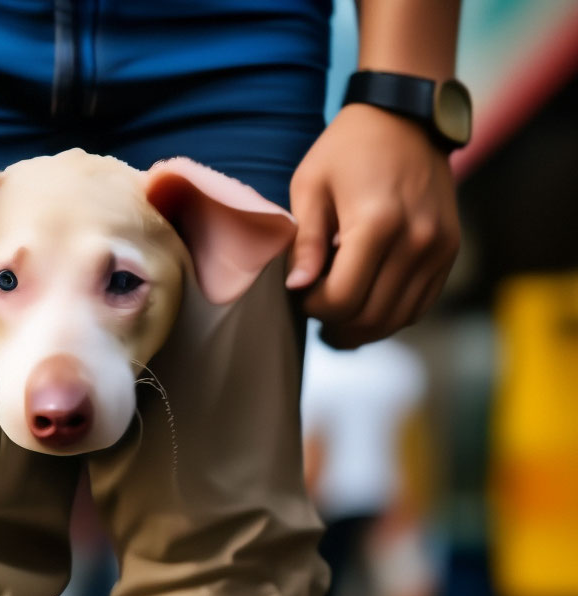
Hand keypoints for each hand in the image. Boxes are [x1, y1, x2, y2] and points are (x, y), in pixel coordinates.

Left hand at [285, 103, 459, 347]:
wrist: (407, 116)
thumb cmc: (348, 149)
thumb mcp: (311, 186)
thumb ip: (305, 241)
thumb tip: (296, 287)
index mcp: (377, 223)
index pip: (342, 299)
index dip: (313, 307)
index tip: (300, 292)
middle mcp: (417, 240)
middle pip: (370, 317)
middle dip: (334, 324)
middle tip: (315, 307)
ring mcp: (439, 249)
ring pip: (396, 320)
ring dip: (361, 328)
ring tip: (336, 312)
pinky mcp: (449, 252)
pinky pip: (418, 307)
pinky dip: (388, 316)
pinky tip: (365, 304)